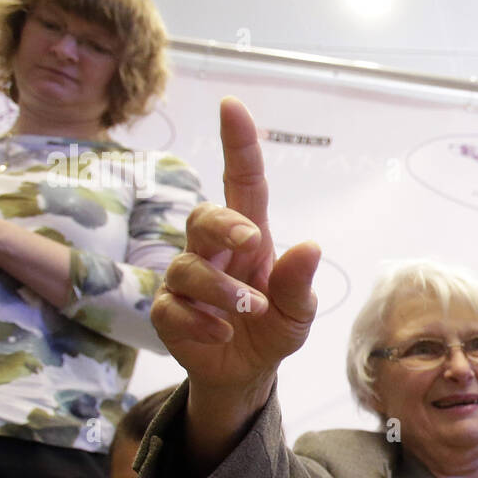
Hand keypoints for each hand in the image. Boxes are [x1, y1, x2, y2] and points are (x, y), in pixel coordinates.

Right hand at [151, 97, 320, 399]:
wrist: (245, 372)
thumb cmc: (272, 326)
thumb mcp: (299, 311)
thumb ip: (300, 283)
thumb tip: (309, 246)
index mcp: (250, 238)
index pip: (242, 182)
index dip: (237, 144)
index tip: (232, 106)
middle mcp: (214, 251)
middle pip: (203, 216)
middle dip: (224, 225)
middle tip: (252, 242)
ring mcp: (186, 280)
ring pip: (187, 267)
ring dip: (222, 289)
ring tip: (250, 310)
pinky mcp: (168, 312)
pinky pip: (172, 308)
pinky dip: (202, 323)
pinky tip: (222, 334)